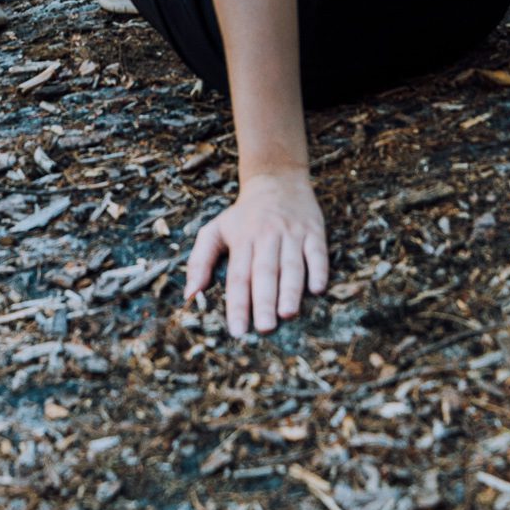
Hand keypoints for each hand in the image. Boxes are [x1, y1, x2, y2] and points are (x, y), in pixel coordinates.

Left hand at [186, 171, 328, 336]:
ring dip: (290, 289)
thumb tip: (191, 295)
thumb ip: (200, 261)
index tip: (237, 331)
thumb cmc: (242, 215)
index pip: (238, 275)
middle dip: (264, 300)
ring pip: (291, 264)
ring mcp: (292, 232)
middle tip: (264, 328)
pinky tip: (317, 290)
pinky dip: (318, 270)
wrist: (277, 178)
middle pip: (264, 271)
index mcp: (242, 238)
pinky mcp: (313, 231)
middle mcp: (266, 235)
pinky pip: (317, 252)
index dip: (237, 304)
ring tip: (288, 314)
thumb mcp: (215, 230)